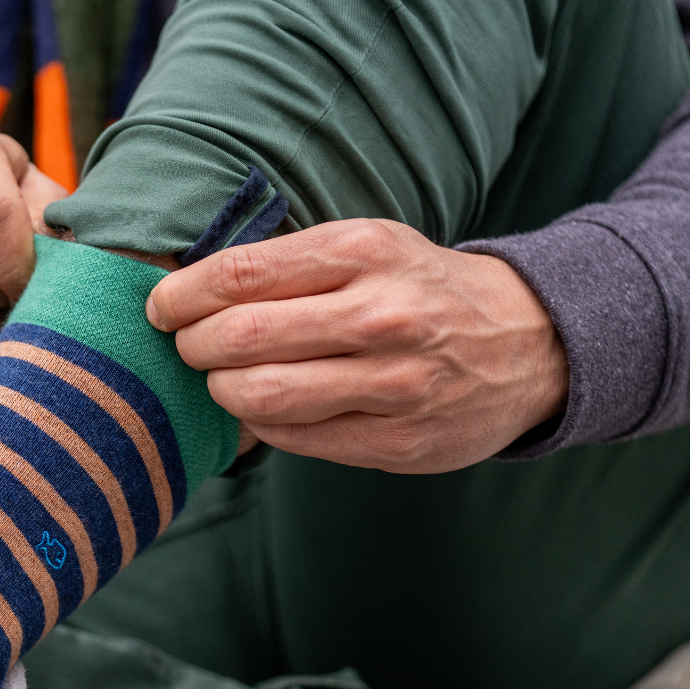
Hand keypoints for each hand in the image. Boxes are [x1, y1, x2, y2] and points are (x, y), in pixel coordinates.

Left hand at [146, 219, 567, 472]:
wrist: (528, 343)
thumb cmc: (421, 290)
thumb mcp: (370, 246)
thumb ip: (291, 266)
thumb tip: (192, 293)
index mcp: (365, 252)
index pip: (241, 273)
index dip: (183, 295)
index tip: (161, 308)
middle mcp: (380, 315)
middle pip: (241, 337)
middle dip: (193, 347)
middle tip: (188, 347)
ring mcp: (393, 383)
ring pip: (262, 395)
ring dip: (221, 390)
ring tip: (222, 380)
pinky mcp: (398, 441)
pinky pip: (295, 438)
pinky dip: (261, 425)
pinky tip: (264, 409)